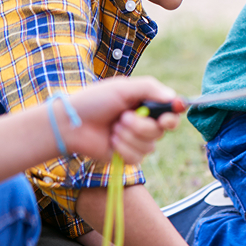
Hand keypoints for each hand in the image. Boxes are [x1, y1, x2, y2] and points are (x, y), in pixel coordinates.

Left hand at [61, 77, 182, 163]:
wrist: (70, 123)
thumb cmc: (94, 101)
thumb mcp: (122, 87)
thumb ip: (150, 88)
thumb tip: (175, 99)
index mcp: (146, 104)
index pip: (172, 112)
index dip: (173, 116)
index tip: (166, 118)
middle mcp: (145, 122)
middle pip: (163, 130)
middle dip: (142, 126)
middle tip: (122, 118)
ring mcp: (137, 140)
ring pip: (150, 145)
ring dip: (129, 136)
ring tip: (112, 128)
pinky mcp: (127, 156)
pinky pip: (137, 157)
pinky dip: (123, 149)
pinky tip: (111, 141)